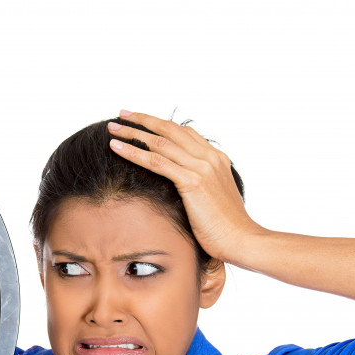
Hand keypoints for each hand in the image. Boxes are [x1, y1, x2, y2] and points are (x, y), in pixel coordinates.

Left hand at [107, 110, 266, 262]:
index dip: (160, 124)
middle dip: (143, 120)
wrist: (242, 240)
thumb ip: (201, 186)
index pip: (183, 133)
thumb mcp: (214, 199)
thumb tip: (182, 188)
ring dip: (133, 133)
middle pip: (170, 130)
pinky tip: (117, 148)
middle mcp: (210, 157)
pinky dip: (134, 152)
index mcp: (216, 159)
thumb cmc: (226, 228)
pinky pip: (157, 162)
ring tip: (112, 128)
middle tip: (121, 114)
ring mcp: (202, 167)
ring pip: (160, 142)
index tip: (140, 120)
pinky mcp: (193, 182)